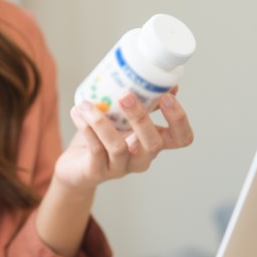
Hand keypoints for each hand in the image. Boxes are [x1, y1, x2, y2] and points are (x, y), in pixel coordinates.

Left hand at [55, 90, 193, 190]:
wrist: (75, 168)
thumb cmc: (102, 140)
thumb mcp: (123, 120)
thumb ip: (143, 105)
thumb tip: (168, 84)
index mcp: (152, 144)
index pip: (181, 138)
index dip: (179, 120)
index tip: (167, 97)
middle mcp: (141, 159)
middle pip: (153, 143)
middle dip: (141, 117)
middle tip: (125, 96)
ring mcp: (120, 168)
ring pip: (118, 147)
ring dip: (102, 122)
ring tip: (87, 104)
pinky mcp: (97, 172)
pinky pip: (95, 150)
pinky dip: (86, 129)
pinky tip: (77, 112)